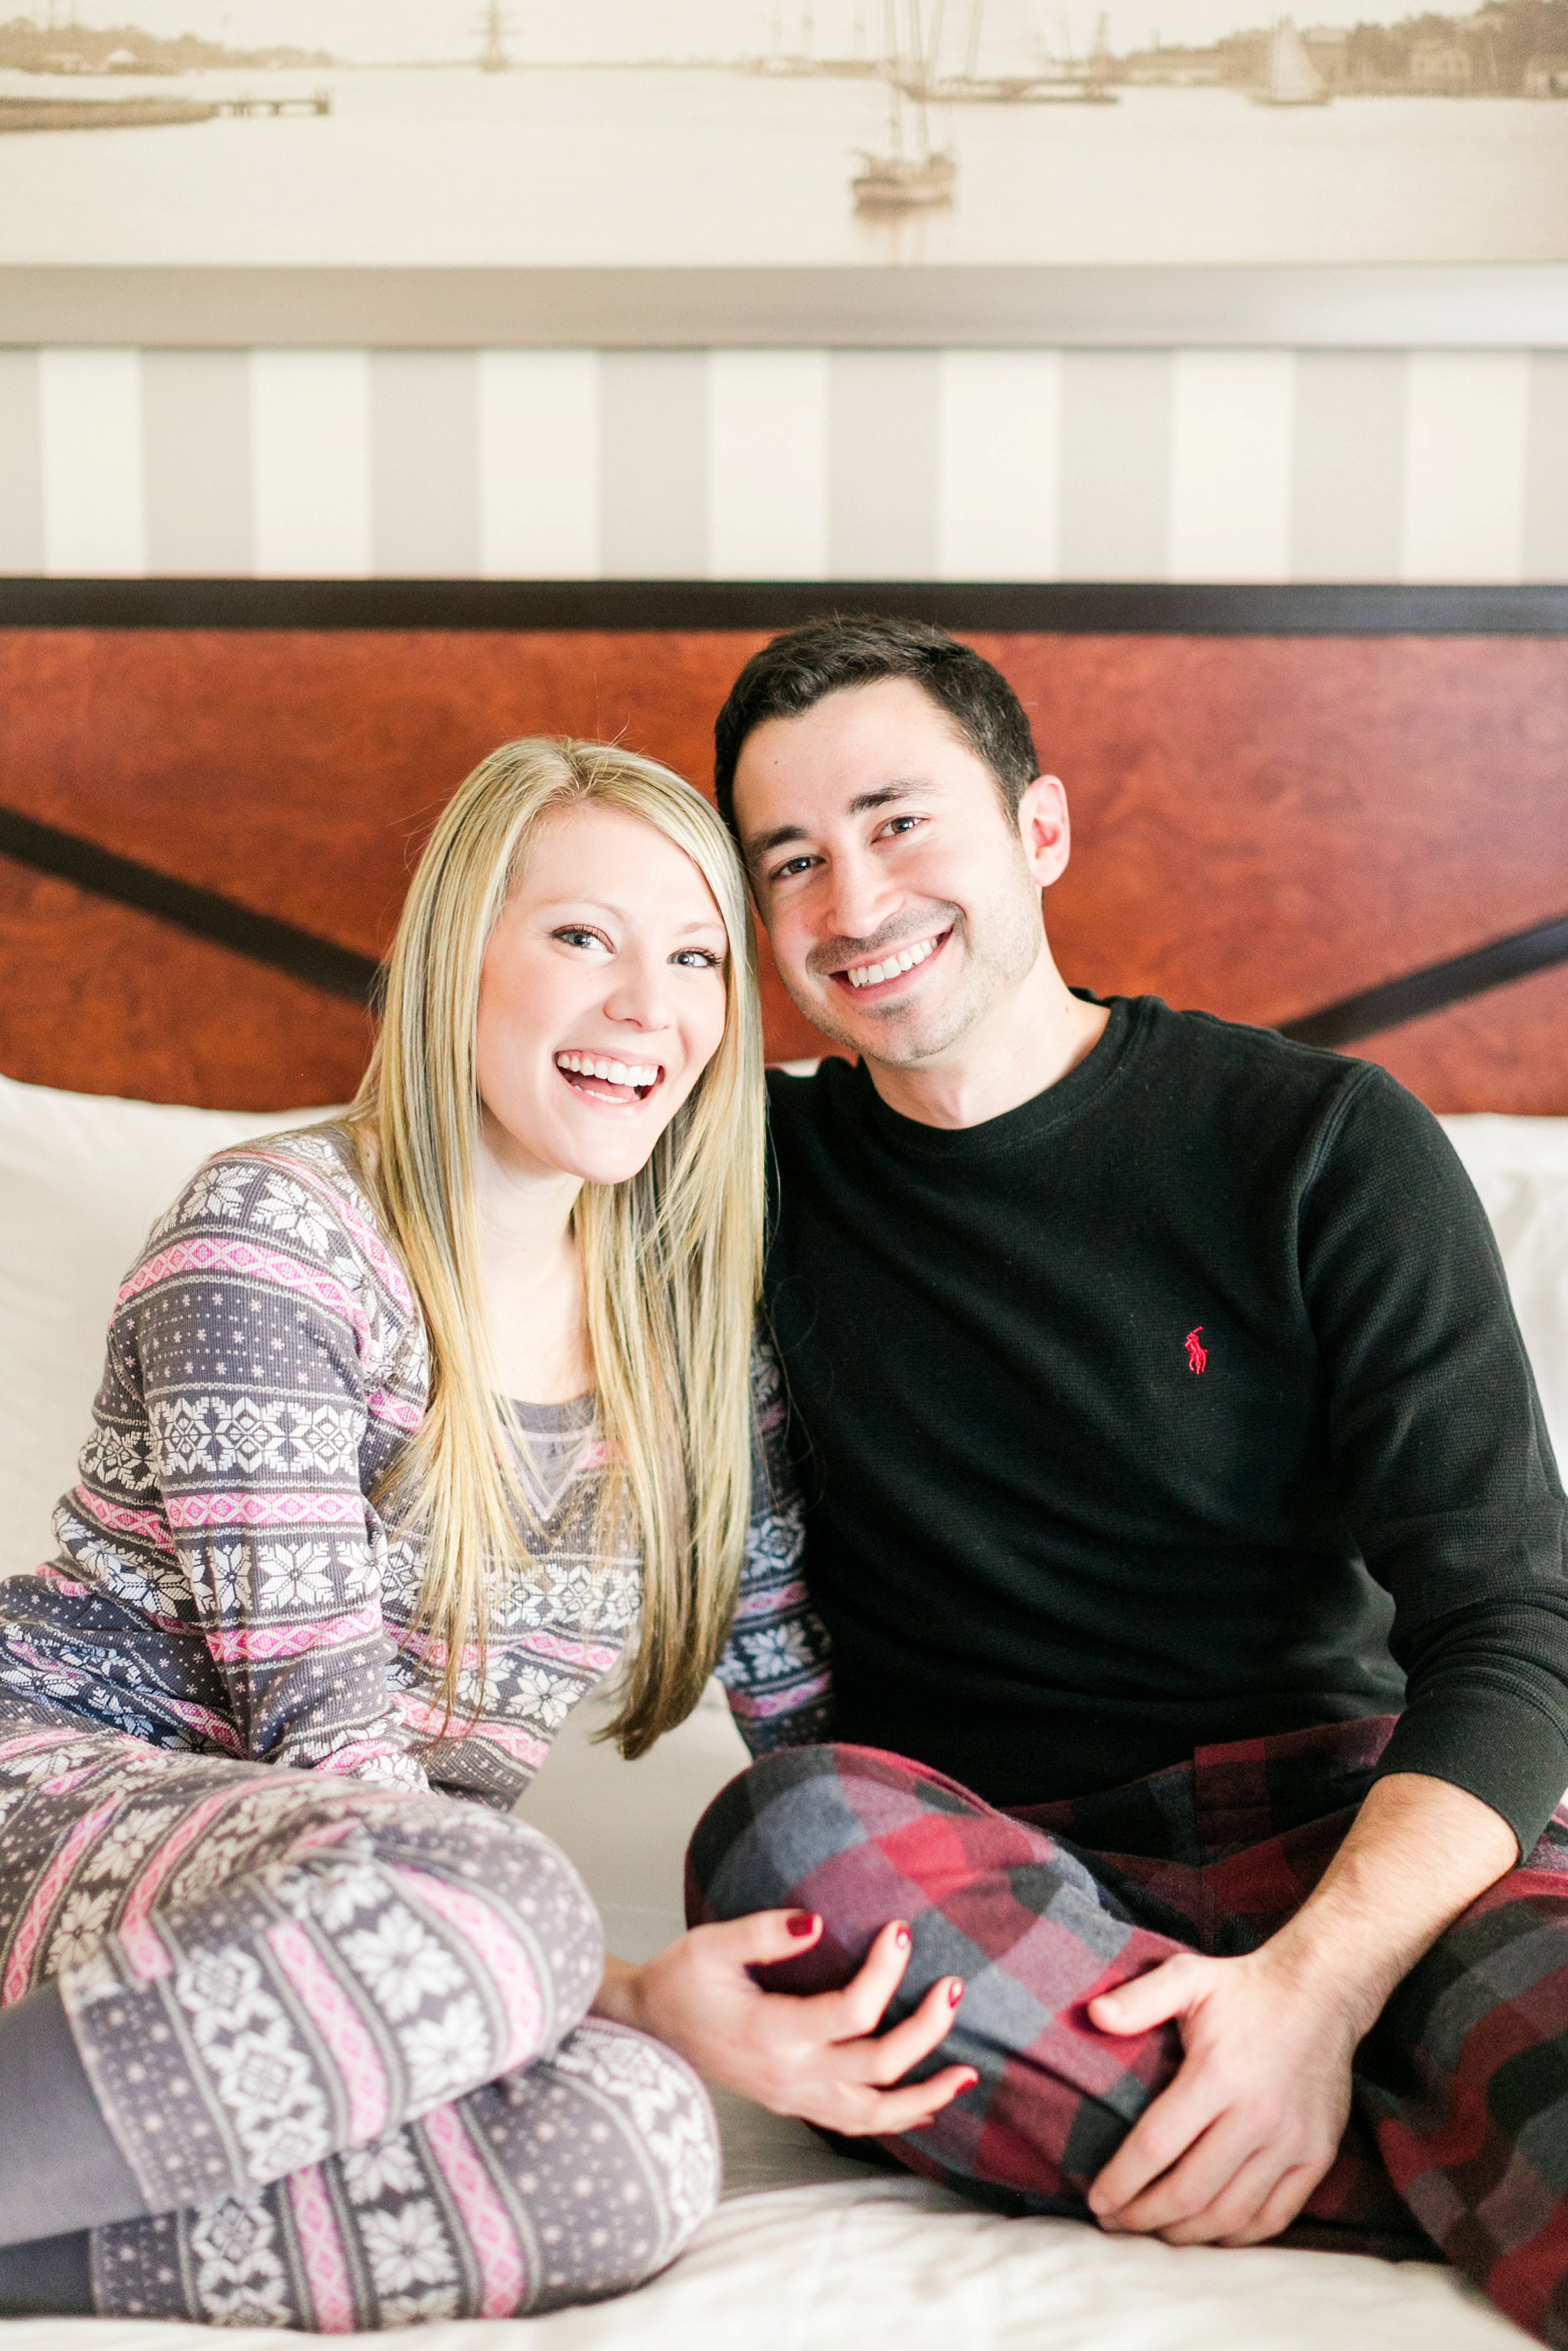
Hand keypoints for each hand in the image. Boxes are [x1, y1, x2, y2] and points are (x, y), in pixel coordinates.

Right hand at [595, 1910, 977, 2136]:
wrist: (648, 2029)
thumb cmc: (679, 1981)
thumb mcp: (710, 1945)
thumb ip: (764, 1932)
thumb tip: (818, 1921)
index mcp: (771, 2033)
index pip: (851, 2011)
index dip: (886, 1971)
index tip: (901, 1928)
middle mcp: (790, 2076)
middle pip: (878, 2067)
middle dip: (926, 2029)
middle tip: (955, 1985)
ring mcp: (794, 2097)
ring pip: (875, 2113)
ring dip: (925, 2093)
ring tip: (968, 2072)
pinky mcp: (795, 2102)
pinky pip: (856, 2123)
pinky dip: (897, 2117)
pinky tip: (926, 2105)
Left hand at [1084, 1947, 1359, 2246]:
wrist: (1322, 1992)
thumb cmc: (1244, 1988)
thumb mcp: (1188, 1977)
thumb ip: (1139, 1998)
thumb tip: (1093, 2015)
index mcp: (1218, 2075)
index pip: (1156, 2146)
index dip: (1120, 2181)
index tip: (1095, 2200)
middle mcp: (1256, 2116)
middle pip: (1189, 2191)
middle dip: (1142, 2216)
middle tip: (1114, 2223)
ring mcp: (1291, 2141)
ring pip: (1230, 2213)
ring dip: (1185, 2234)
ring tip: (1151, 2232)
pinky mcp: (1318, 2156)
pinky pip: (1274, 2216)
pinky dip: (1237, 2236)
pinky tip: (1207, 2232)